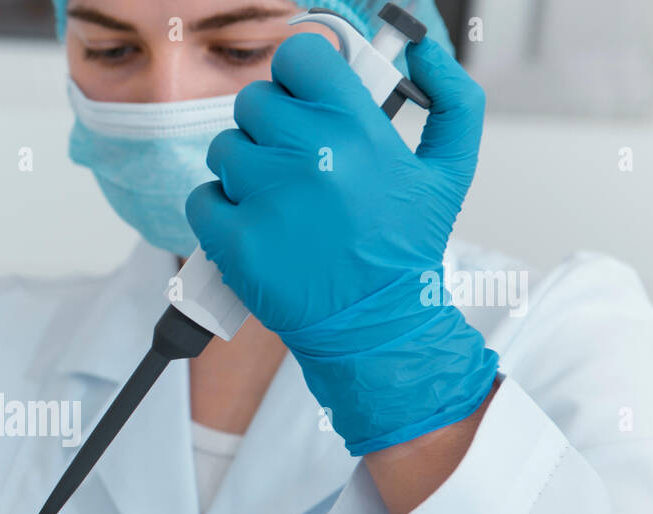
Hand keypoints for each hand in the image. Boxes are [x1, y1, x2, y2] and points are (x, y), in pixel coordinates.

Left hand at [186, 34, 497, 454]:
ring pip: (224, 148)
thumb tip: (422, 48)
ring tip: (277, 199)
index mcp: (356, 128)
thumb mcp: (451, 169)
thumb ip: (451, 97)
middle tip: (293, 159)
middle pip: (253, 101)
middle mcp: (307, 156)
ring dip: (243, 168)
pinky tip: (252, 225)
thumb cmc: (405, 251)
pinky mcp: (233, 240)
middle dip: (270, 126)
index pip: (298, 56)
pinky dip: (219, 210)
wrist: (374, 327)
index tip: (303, 97)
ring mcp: (265, 198)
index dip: (297, 74)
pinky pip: (202, 198)